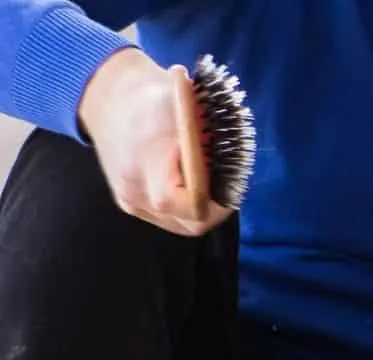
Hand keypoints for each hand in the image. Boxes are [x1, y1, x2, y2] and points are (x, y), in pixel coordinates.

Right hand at [78, 48, 230, 236]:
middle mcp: (136, 194)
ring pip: (182, 225)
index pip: (196, 206)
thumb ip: (211, 136)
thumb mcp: (188, 107)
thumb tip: (238, 160)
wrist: (108, 96)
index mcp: (149, 170)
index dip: (221, 200)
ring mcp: (131, 202)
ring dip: (201, 208)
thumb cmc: (151, 98)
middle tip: (227, 184)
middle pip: (194, 224)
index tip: (232, 182)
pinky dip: (184, 207)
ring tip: (207, 180)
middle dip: (216, 207)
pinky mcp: (130, 204)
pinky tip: (188, 183)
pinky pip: (167, 218)